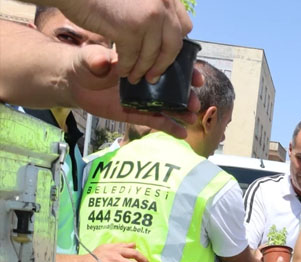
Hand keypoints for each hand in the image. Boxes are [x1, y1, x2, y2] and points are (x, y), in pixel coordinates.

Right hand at [54, 0, 192, 83]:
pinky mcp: (130, 29)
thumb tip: (166, 35)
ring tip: (135, 78)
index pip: (184, 26)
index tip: (166, 55)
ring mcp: (149, 17)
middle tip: (154, 77)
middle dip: (163, 64)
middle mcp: (163, 5)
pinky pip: (132, 57)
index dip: (175, 44)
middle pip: (172, 45)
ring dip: (142, 70)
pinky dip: (126, 68)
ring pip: (152, 55)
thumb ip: (153, 10)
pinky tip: (121, 72)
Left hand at [68, 45, 201, 137]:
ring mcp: (143, 99)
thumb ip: (96, 58)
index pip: (168, 66)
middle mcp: (147, 82)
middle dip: (187, 96)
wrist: (74, 84)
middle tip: (194, 103)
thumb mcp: (89, 57)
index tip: (197, 78)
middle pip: (173, 89)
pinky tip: (183, 134)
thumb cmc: (84, 65)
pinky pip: (156, 121)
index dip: (185, 72)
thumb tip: (103, 61)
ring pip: (168, 106)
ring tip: (191, 118)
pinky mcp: (136, 114)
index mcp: (142, 64)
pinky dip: (169, 128)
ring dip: (182, 112)